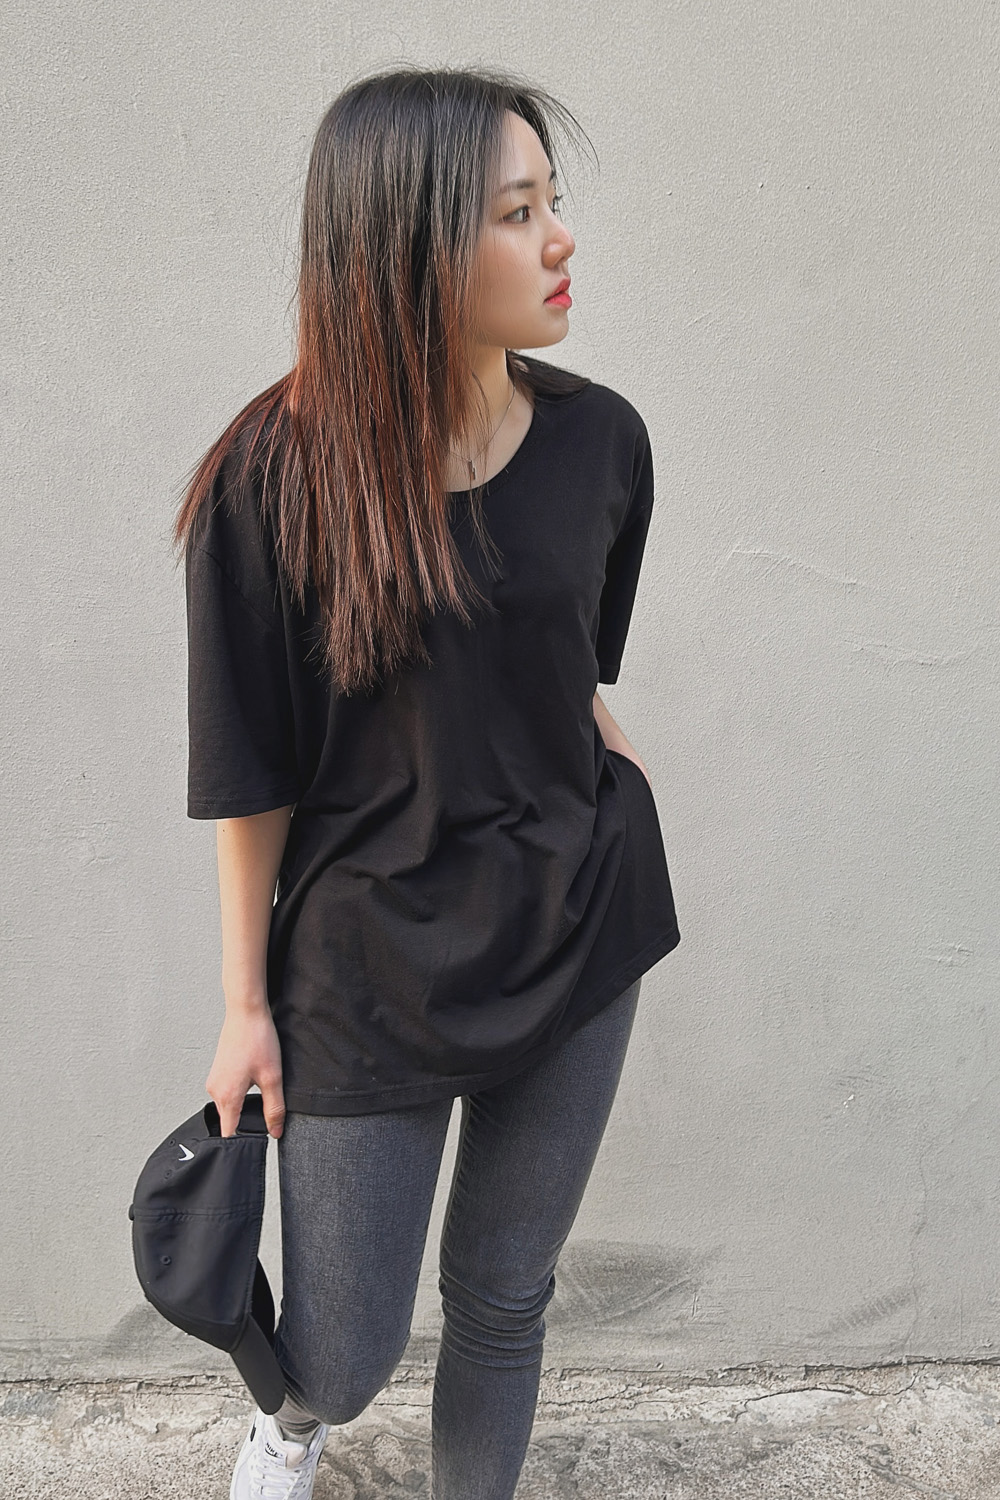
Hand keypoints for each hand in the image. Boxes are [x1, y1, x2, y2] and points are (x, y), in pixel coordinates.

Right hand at [205, 1005, 285, 1138]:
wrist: (246, 1012)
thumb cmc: (258, 1039)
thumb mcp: (273, 1077)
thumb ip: (275, 1108)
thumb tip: (276, 1132)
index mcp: (227, 1096)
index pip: (229, 1134)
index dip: (243, 1142)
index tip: (256, 1145)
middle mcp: (215, 1091)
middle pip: (229, 1121)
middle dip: (246, 1123)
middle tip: (267, 1118)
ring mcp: (214, 1080)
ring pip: (229, 1106)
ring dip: (244, 1106)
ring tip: (262, 1096)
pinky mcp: (218, 1072)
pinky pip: (227, 1093)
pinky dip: (240, 1094)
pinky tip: (254, 1082)